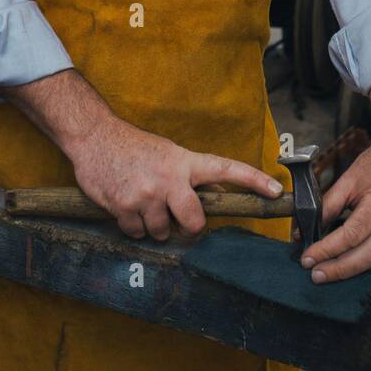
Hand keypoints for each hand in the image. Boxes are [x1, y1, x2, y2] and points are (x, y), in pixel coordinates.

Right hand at [69, 113, 282, 240]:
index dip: (253, 180)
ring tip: (142, 203)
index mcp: (184, 162)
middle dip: (188, 227)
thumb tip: (209, 201)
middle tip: (176, 218)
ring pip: (163, 232)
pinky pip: (138, 234)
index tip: (276, 191)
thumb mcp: (166, 153)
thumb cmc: (133, 146)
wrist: (94, 136)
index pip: (225, 169)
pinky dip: (133, 226)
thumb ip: (187, 175)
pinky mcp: (124, 207)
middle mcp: (169, 178)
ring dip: (154, 226)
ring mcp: (147, 194)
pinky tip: (125, 207)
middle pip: (195, 222)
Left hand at [297, 128, 370, 282]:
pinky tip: (366, 268)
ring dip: (358, 272)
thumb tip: (307, 229)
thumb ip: (328, 204)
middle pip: (367, 254)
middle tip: (316, 274)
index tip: (308, 258)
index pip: (351, 235)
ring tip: (335, 272)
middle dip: (339, 268)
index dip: (327, 250)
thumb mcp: (348, 179)